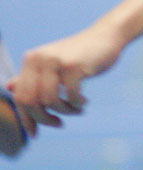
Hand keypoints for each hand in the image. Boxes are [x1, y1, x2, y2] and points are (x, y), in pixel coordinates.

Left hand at [7, 23, 122, 135]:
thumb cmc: (80, 53)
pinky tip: (84, 101)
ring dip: (65, 111)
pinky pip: (70, 96)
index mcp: (31, 60)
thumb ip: (32, 75)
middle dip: (45, 119)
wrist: (106, 36)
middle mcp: (39, 59)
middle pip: (32, 102)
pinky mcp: (74, 66)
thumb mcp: (53, 64)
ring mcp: (56, 62)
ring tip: (77, 110)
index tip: (36, 133)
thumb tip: (9, 88)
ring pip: (50, 101)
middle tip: (59, 123)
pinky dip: (77, 104)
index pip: (21, 96)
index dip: (27, 118)